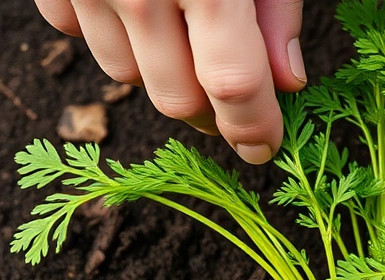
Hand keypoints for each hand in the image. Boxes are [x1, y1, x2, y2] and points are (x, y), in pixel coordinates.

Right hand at [35, 0, 306, 164]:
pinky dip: (114, 34)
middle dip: (214, 112)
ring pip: (126, 77)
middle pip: (178, 97)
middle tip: (236, 99)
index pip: (233, 84)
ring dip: (163, 74)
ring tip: (188, 33)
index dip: (255, 126)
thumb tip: (289, 83)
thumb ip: (278, 13)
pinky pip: (81, 36)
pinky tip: (139, 7)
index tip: (266, 146)